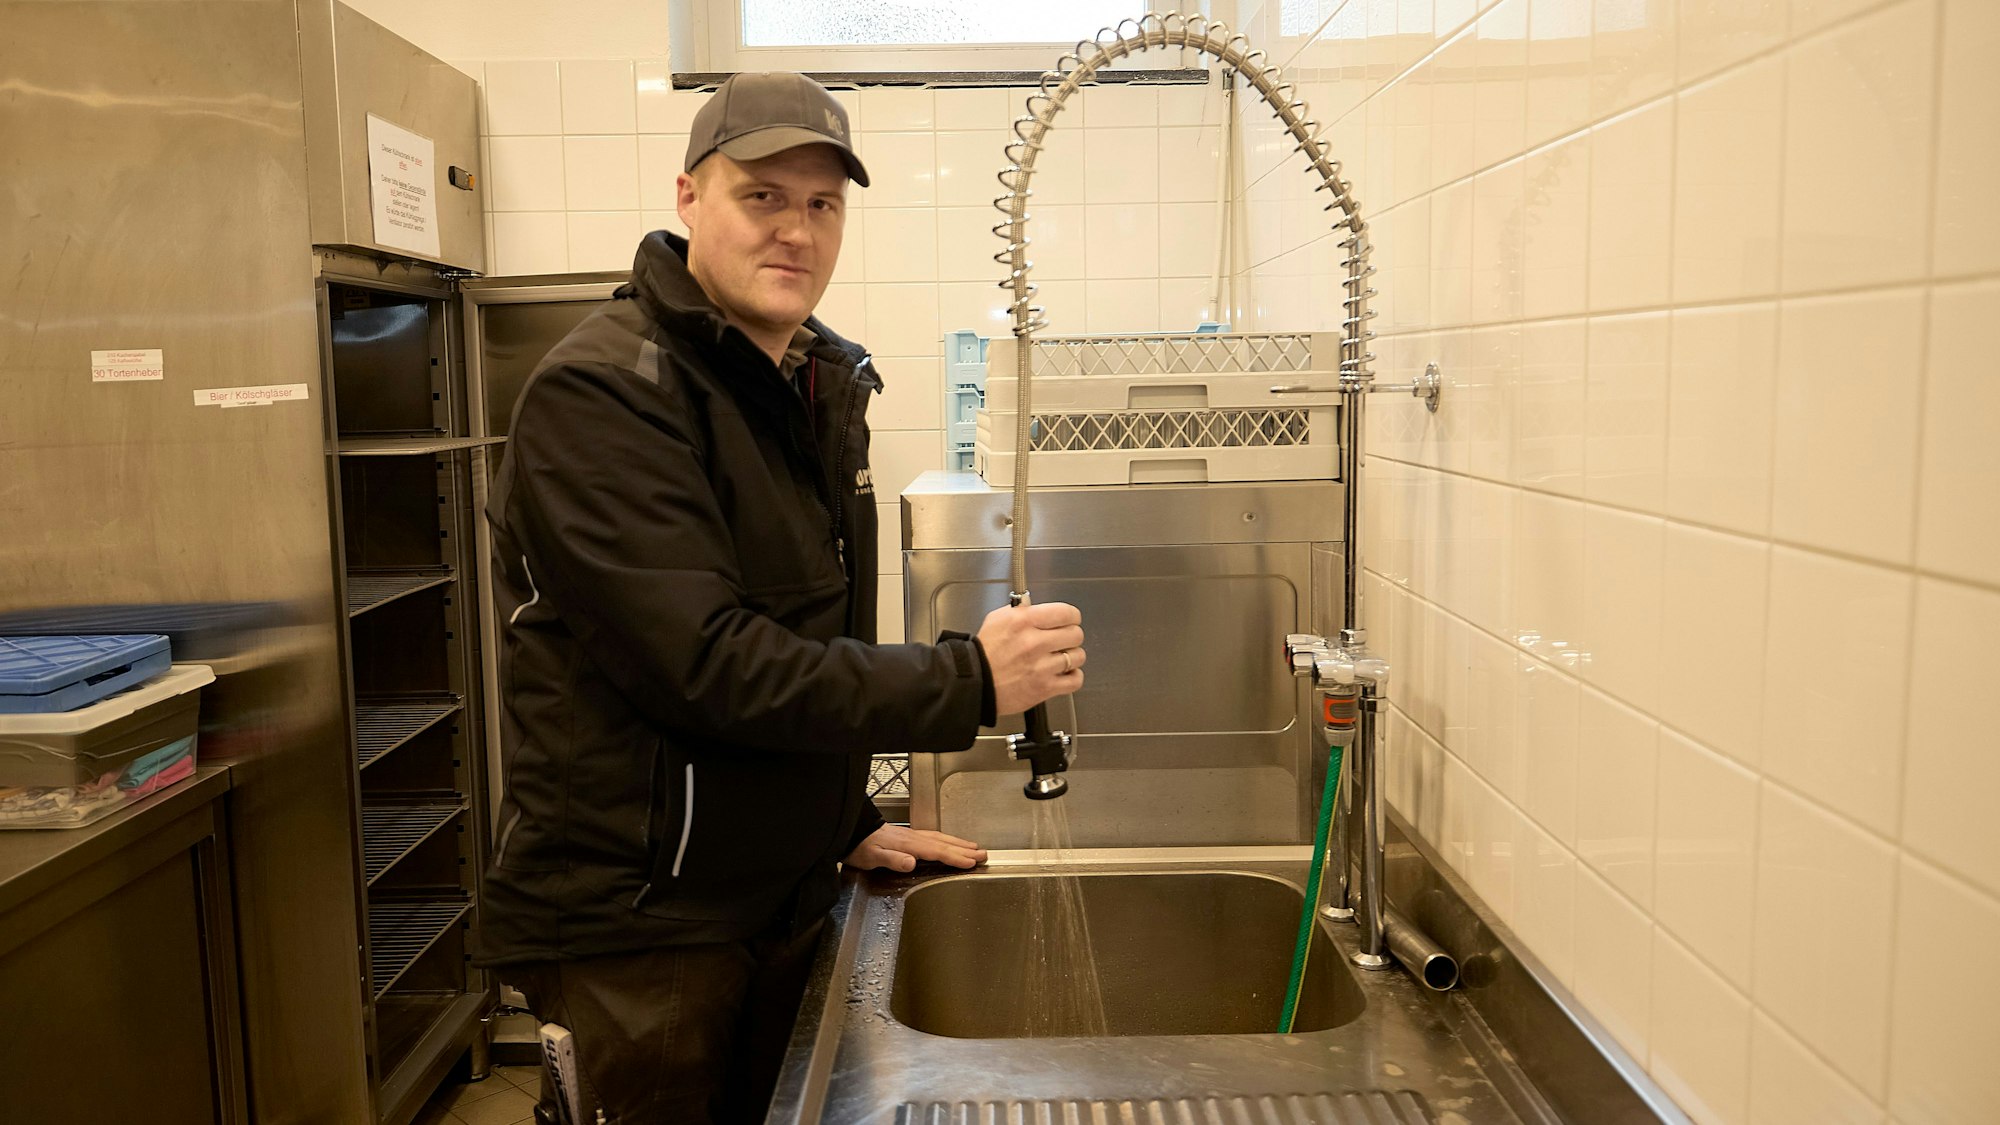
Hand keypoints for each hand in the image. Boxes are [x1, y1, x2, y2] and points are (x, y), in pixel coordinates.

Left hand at [843, 824, 986, 871]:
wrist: (851, 832)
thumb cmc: (861, 847)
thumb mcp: (873, 857)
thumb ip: (893, 859)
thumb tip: (912, 862)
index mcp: (909, 845)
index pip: (938, 851)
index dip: (955, 857)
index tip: (972, 862)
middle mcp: (913, 839)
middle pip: (944, 843)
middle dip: (964, 849)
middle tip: (983, 854)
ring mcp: (912, 836)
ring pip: (941, 839)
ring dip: (958, 843)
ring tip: (974, 847)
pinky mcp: (907, 837)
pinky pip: (933, 838)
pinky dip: (946, 840)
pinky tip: (948, 843)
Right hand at [975, 599, 1084, 715]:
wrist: (975, 682)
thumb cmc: (984, 653)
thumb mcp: (997, 619)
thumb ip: (1022, 611)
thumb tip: (1040, 609)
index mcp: (1024, 621)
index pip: (1066, 613)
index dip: (1071, 617)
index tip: (1069, 621)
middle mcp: (1034, 642)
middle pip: (1076, 634)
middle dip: (1071, 636)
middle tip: (1063, 640)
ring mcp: (1041, 666)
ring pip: (1078, 656)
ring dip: (1072, 657)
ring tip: (1060, 658)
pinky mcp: (1044, 687)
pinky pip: (1075, 680)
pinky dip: (1073, 677)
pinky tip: (1063, 673)